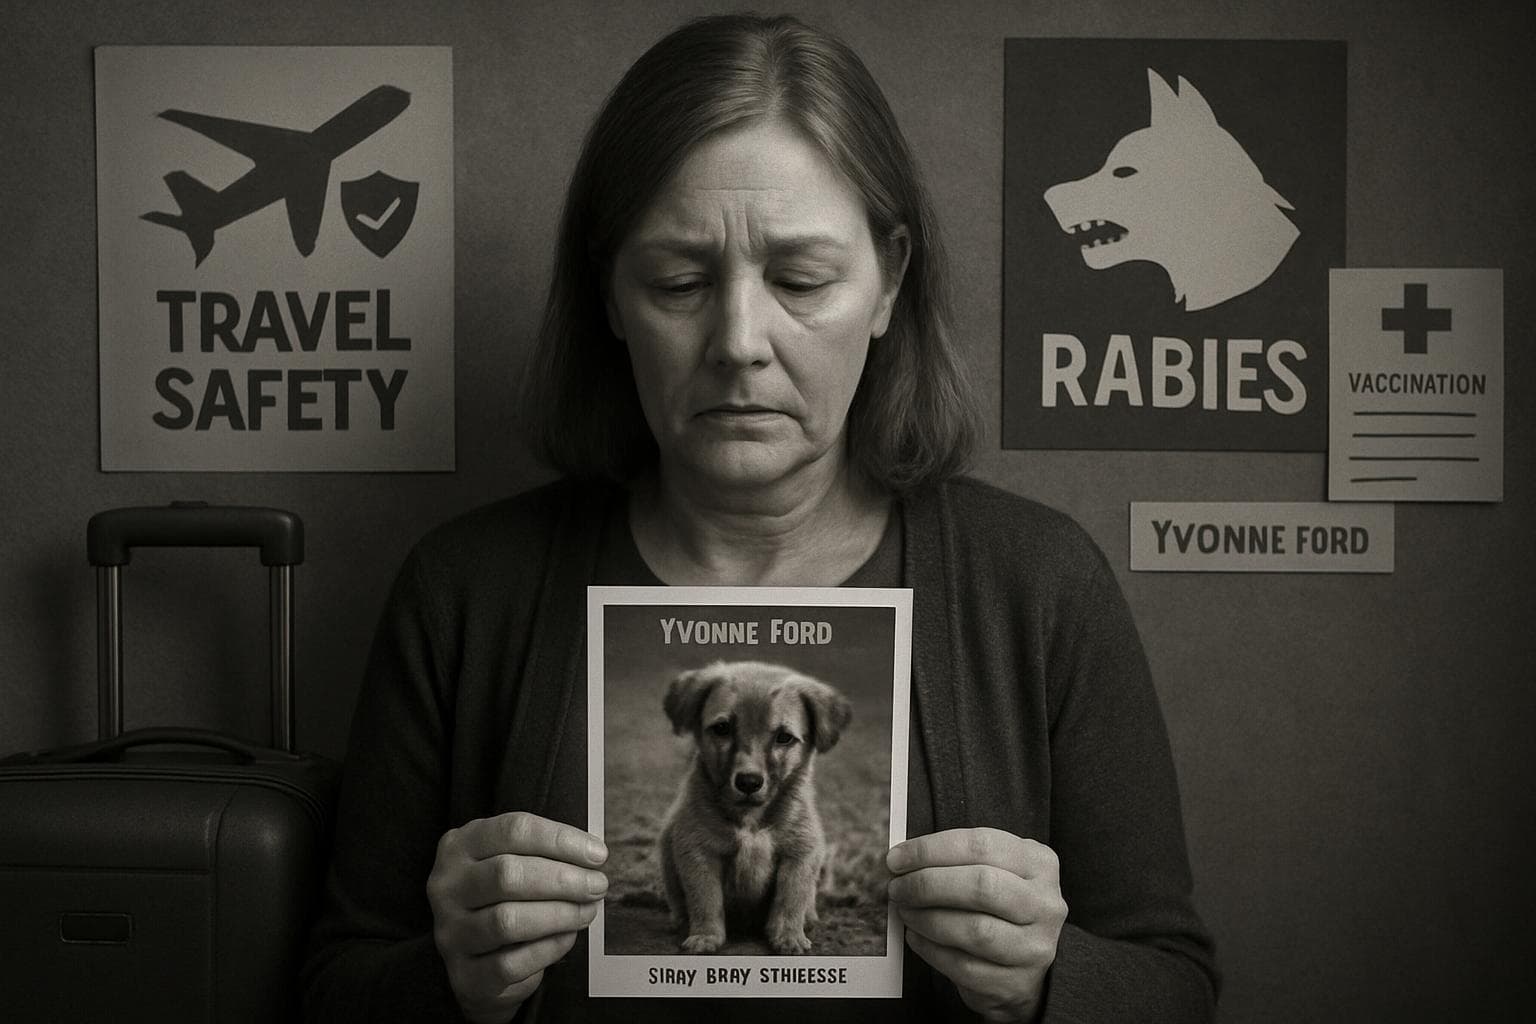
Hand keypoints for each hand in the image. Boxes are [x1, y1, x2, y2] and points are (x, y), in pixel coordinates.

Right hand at [426, 812, 608, 1023]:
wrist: (478, 963)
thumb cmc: (504, 900)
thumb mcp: (513, 862)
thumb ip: (544, 854)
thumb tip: (592, 856)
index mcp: (460, 847)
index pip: (513, 831)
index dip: (560, 840)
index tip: (597, 854)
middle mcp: (447, 887)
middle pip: (508, 874)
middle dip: (563, 879)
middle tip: (598, 885)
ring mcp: (451, 932)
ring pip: (508, 920)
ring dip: (560, 914)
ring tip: (587, 911)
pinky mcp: (464, 974)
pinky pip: (511, 962)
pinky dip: (548, 948)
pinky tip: (568, 937)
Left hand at [887, 828, 1066, 1023]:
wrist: (1027, 967)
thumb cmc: (1000, 906)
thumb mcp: (995, 869)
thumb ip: (958, 860)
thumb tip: (903, 859)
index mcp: (1038, 863)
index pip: (982, 845)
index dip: (931, 849)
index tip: (897, 859)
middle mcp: (1044, 904)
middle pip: (981, 886)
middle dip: (927, 884)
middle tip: (898, 887)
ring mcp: (1034, 946)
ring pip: (974, 929)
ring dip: (927, 918)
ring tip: (905, 911)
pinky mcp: (1015, 982)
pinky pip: (963, 965)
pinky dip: (930, 949)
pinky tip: (916, 937)